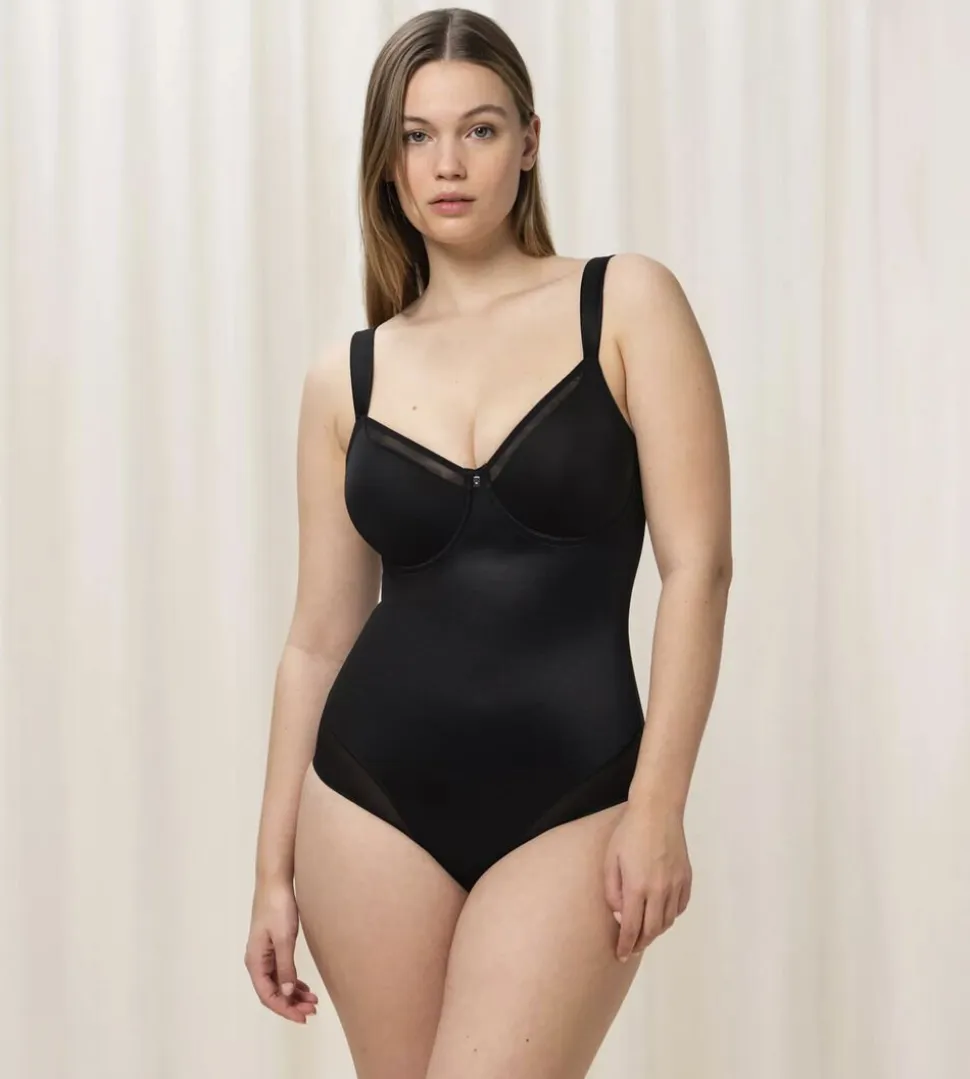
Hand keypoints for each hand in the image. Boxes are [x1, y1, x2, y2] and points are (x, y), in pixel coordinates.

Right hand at [244, 879, 319, 1023]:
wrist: (275, 882)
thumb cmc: (278, 907)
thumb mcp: (285, 938)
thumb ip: (286, 966)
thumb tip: (288, 993)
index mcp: (255, 961)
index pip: (268, 995)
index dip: (285, 1009)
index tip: (302, 1017)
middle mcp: (256, 961)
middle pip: (272, 992)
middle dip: (291, 1004)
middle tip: (312, 1011)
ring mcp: (264, 954)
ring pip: (277, 983)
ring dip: (293, 994)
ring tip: (312, 1001)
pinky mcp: (272, 947)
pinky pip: (280, 971)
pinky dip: (292, 981)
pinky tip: (304, 986)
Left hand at [603, 800, 691, 961]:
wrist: (657, 811)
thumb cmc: (627, 833)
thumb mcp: (610, 860)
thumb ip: (613, 891)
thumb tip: (620, 915)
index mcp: (637, 887)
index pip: (631, 927)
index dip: (626, 944)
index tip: (621, 955)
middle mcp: (659, 891)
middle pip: (652, 929)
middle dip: (641, 943)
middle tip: (632, 949)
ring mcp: (675, 885)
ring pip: (668, 920)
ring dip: (656, 931)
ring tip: (646, 933)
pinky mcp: (686, 878)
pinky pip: (680, 906)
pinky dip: (671, 916)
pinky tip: (662, 914)